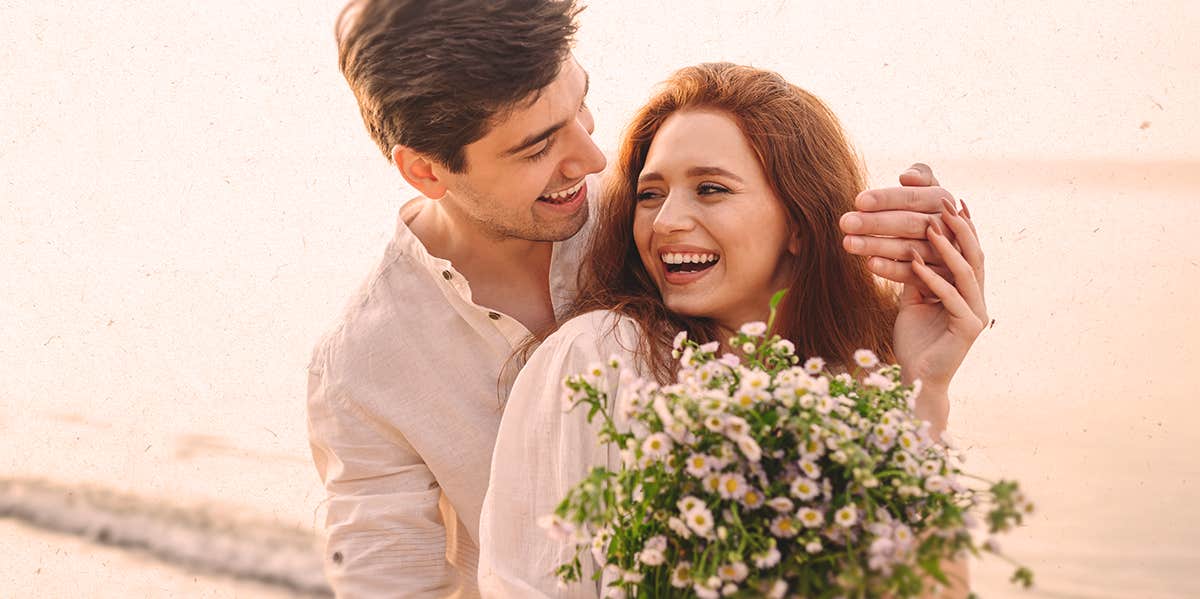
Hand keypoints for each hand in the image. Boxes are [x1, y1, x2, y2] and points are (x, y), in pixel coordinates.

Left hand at [840, 164, 973, 294]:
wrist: (942, 252)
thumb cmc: (924, 213)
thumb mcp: (927, 191)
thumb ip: (922, 176)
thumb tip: (907, 177)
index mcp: (943, 201)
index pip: (913, 198)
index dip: (886, 199)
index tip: (858, 201)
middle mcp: (948, 227)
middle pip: (910, 224)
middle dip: (875, 222)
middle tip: (845, 222)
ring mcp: (946, 255)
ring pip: (909, 249)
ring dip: (877, 246)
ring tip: (848, 243)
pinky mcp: (939, 279)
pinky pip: (913, 274)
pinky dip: (891, 269)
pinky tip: (869, 264)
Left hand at [893, 198, 986, 400]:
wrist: (915, 377)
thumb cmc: (914, 340)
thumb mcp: (913, 299)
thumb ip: (918, 275)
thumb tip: (910, 246)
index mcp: (967, 291)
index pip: (968, 253)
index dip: (961, 227)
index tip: (949, 200)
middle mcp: (977, 299)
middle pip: (974, 257)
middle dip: (960, 229)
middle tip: (945, 203)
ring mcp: (976, 313)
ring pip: (967, 273)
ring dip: (948, 248)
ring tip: (932, 226)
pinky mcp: (969, 328)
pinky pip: (951, 297)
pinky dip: (933, 278)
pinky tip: (917, 262)